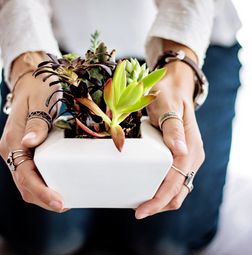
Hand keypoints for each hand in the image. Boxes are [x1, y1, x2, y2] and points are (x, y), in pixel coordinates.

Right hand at [0, 56, 65, 212]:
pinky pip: (33, 173)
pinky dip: (45, 184)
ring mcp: (19, 152)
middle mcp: (12, 151)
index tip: (60, 203)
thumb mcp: (39, 102)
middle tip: (66, 205)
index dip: (42, 192)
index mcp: (12, 142)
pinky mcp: (27, 151)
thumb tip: (29, 143)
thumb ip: (36, 123)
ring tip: (66, 200)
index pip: (25, 175)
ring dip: (44, 195)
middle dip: (44, 199)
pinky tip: (59, 185)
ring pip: (27, 182)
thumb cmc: (37, 89)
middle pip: (25, 185)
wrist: (31, 81)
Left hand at [135, 44, 204, 218]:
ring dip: (160, 200)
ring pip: (176, 189)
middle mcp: (191, 157)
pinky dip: (161, 189)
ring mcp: (187, 157)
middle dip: (158, 205)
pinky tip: (147, 189)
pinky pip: (173, 179)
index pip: (174, 184)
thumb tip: (180, 152)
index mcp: (190, 149)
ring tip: (140, 204)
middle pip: (177, 193)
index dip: (158, 200)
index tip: (141, 211)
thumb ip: (173, 128)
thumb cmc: (168, 95)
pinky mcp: (179, 156)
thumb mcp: (167, 107)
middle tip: (137, 211)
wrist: (174, 88)